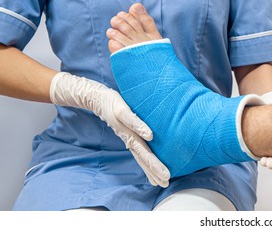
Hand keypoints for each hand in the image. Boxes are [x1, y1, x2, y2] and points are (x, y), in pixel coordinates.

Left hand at [49, 72, 169, 186]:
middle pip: (143, 156)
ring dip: (150, 158)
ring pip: (138, 145)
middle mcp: (128, 137)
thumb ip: (138, 130)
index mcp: (131, 140)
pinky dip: (140, 128)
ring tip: (161, 171)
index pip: (143, 158)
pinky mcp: (120, 112)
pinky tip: (150, 135)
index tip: (161, 183)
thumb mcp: (128, 122)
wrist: (96, 98)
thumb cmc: (115, 110)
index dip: (152, 171)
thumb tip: (150, 139)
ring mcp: (124, 126)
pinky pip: (131, 120)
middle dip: (154, 170)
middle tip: (165, 182)